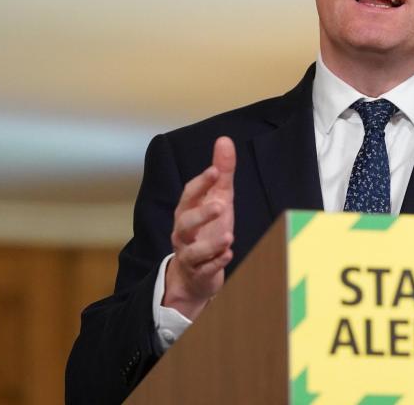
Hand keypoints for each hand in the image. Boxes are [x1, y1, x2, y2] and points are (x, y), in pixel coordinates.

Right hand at [163, 137, 235, 319]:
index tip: (215, 170)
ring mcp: (190, 254)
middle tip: (221, 206)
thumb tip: (224, 140)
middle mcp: (184, 232)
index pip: (190, 195)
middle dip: (201, 214)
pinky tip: (228, 254)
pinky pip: (205, 269)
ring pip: (194, 250)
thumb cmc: (207, 229)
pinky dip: (216, 262)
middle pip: (186, 222)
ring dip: (211, 243)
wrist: (194, 273)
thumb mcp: (218, 198)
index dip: (201, 183)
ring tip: (229, 236)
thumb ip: (222, 172)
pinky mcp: (199, 273)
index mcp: (187, 211)